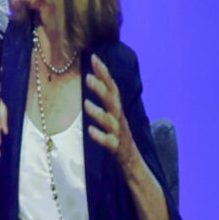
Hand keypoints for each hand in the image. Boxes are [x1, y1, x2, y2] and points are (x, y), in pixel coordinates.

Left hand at [83, 55, 138, 174]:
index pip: (111, 86)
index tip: (93, 58)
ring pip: (110, 120)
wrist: (132, 162)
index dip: (104, 72)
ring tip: (86, 104)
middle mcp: (119, 118)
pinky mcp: (116, 148)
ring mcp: (118, 133)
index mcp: (117, 109)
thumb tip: (93, 79)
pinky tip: (90, 131)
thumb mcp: (112, 116)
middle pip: (112, 100)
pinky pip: (108, 141)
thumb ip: (105, 99)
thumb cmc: (118, 137)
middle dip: (101, 88)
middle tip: (87, 77)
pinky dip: (99, 136)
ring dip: (98, 112)